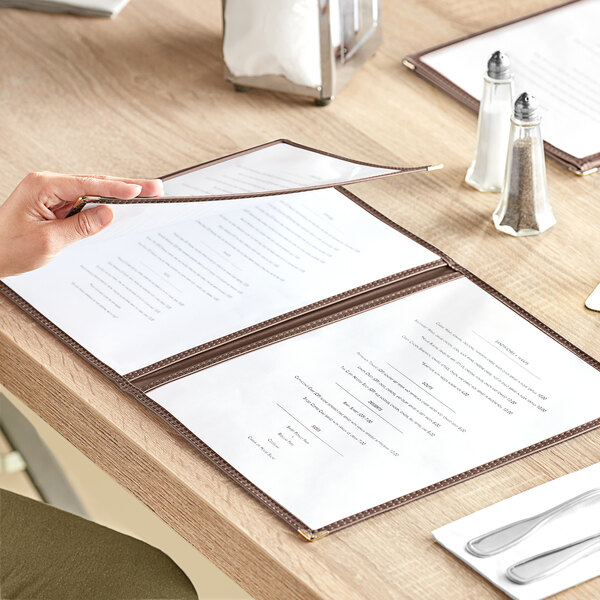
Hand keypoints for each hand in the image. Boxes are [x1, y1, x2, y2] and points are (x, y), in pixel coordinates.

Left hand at [0, 172, 162, 276]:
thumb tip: (108, 213)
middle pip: (95, 182)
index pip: (88, 184)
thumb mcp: (48, 241)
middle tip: (154, 188)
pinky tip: (121, 204)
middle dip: (126, 186)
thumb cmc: (7, 248)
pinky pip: (84, 201)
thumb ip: (81, 226)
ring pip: (92, 191)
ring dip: (117, 194)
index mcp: (42, 186)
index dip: (116, 188)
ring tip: (144, 194)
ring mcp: (51, 194)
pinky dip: (103, 204)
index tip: (139, 190)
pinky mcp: (55, 204)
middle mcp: (47, 184)